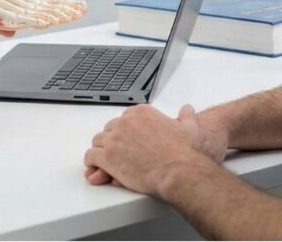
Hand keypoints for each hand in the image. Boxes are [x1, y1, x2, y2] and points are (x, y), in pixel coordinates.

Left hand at [83, 104, 213, 197]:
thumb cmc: (185, 153)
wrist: (180, 171)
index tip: (128, 141)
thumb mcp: (190, 129)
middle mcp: (125, 122)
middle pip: (109, 129)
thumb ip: (187, 117)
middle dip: (112, 141)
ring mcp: (115, 139)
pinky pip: (91, 156)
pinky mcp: (108, 156)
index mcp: (141, 113)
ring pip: (98, 141)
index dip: (125, 132)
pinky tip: (96, 167)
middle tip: (118, 154)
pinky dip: (92, 162)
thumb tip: (187, 110)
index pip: (124, 119)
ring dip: (101, 151)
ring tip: (107, 161)